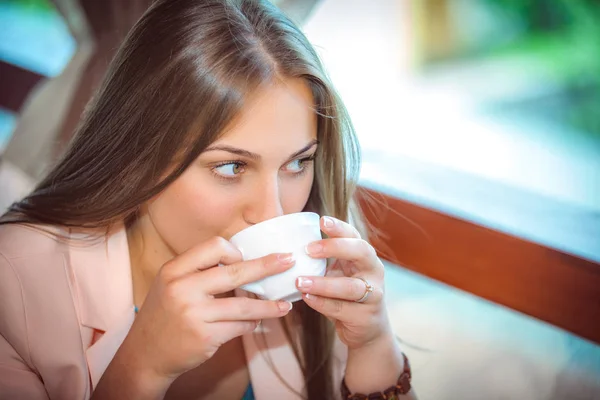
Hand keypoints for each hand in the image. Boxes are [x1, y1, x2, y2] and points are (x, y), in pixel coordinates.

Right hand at [115, 237, 294, 386]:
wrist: (145, 355)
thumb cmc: (164, 315)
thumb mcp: (170, 284)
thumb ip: (198, 271)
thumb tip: (240, 259)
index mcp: (174, 270)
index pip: (214, 247)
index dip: (235, 251)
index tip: (246, 257)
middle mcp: (182, 289)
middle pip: (235, 272)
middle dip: (267, 266)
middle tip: (289, 261)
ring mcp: (194, 313)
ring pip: (244, 305)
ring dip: (269, 305)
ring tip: (285, 306)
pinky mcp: (205, 336)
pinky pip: (239, 326)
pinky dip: (252, 323)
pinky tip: (258, 322)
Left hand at [296, 216, 391, 349]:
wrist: (367, 330)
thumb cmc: (346, 295)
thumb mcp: (339, 272)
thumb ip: (323, 260)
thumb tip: (289, 244)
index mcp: (365, 256)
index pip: (355, 235)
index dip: (339, 227)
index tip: (321, 221)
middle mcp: (373, 271)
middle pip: (360, 252)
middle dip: (335, 248)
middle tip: (308, 249)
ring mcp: (373, 294)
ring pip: (350, 286)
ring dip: (323, 283)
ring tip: (299, 281)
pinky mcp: (366, 316)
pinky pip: (341, 308)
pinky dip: (322, 303)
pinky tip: (306, 298)